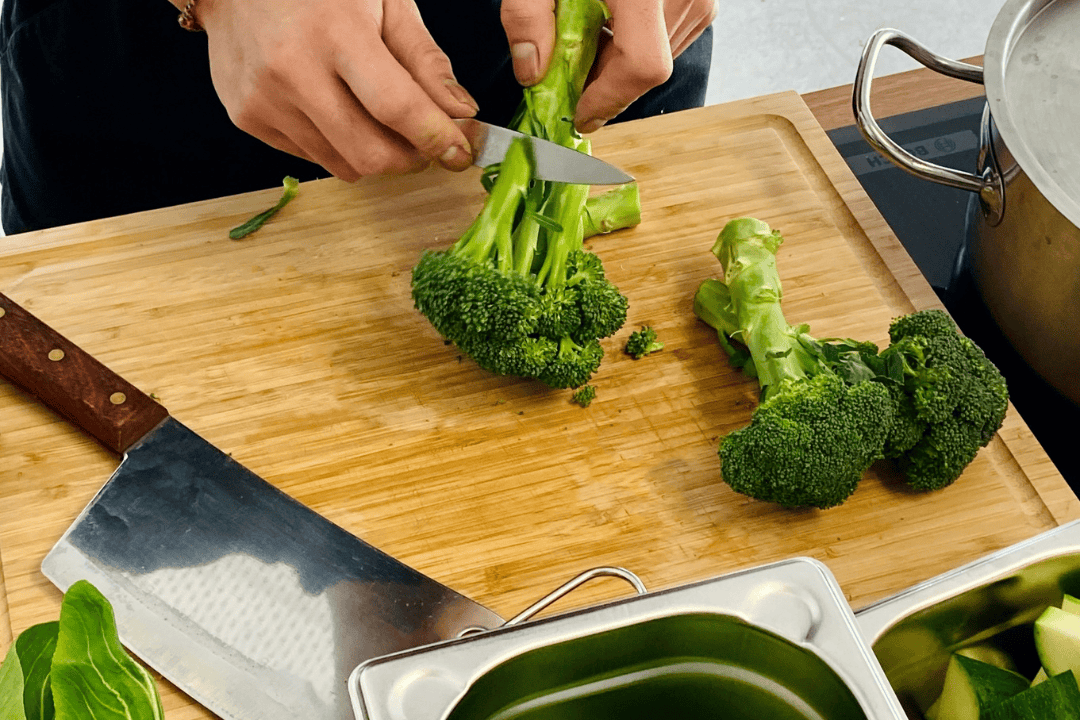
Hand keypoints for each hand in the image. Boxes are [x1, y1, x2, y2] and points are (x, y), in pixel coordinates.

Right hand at [195, 0, 479, 180]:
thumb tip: (461, 113)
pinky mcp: (248, 117)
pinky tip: (336, 109)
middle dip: (409, 158)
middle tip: (423, 141)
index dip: (436, 137)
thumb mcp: (385, 1)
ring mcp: (265, 98)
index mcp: (335, 31)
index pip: (396, 106)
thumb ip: (425, 60)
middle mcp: (294, 70)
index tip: (461, 152)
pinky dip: (338, 146)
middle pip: (370, 153)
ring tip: (379, 120)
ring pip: (344, 165)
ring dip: (376, 154)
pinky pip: (313, 157)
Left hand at [500, 0, 717, 132]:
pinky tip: (611, 23)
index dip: (608, 99)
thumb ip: (528, 15)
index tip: (577, 112)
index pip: (641, 67)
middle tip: (568, 76)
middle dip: (605, 83)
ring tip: (587, 40)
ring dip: (620, 64)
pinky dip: (638, 43)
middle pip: (648, 69)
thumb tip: (532, 72)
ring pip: (661, 57)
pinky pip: (671, 37)